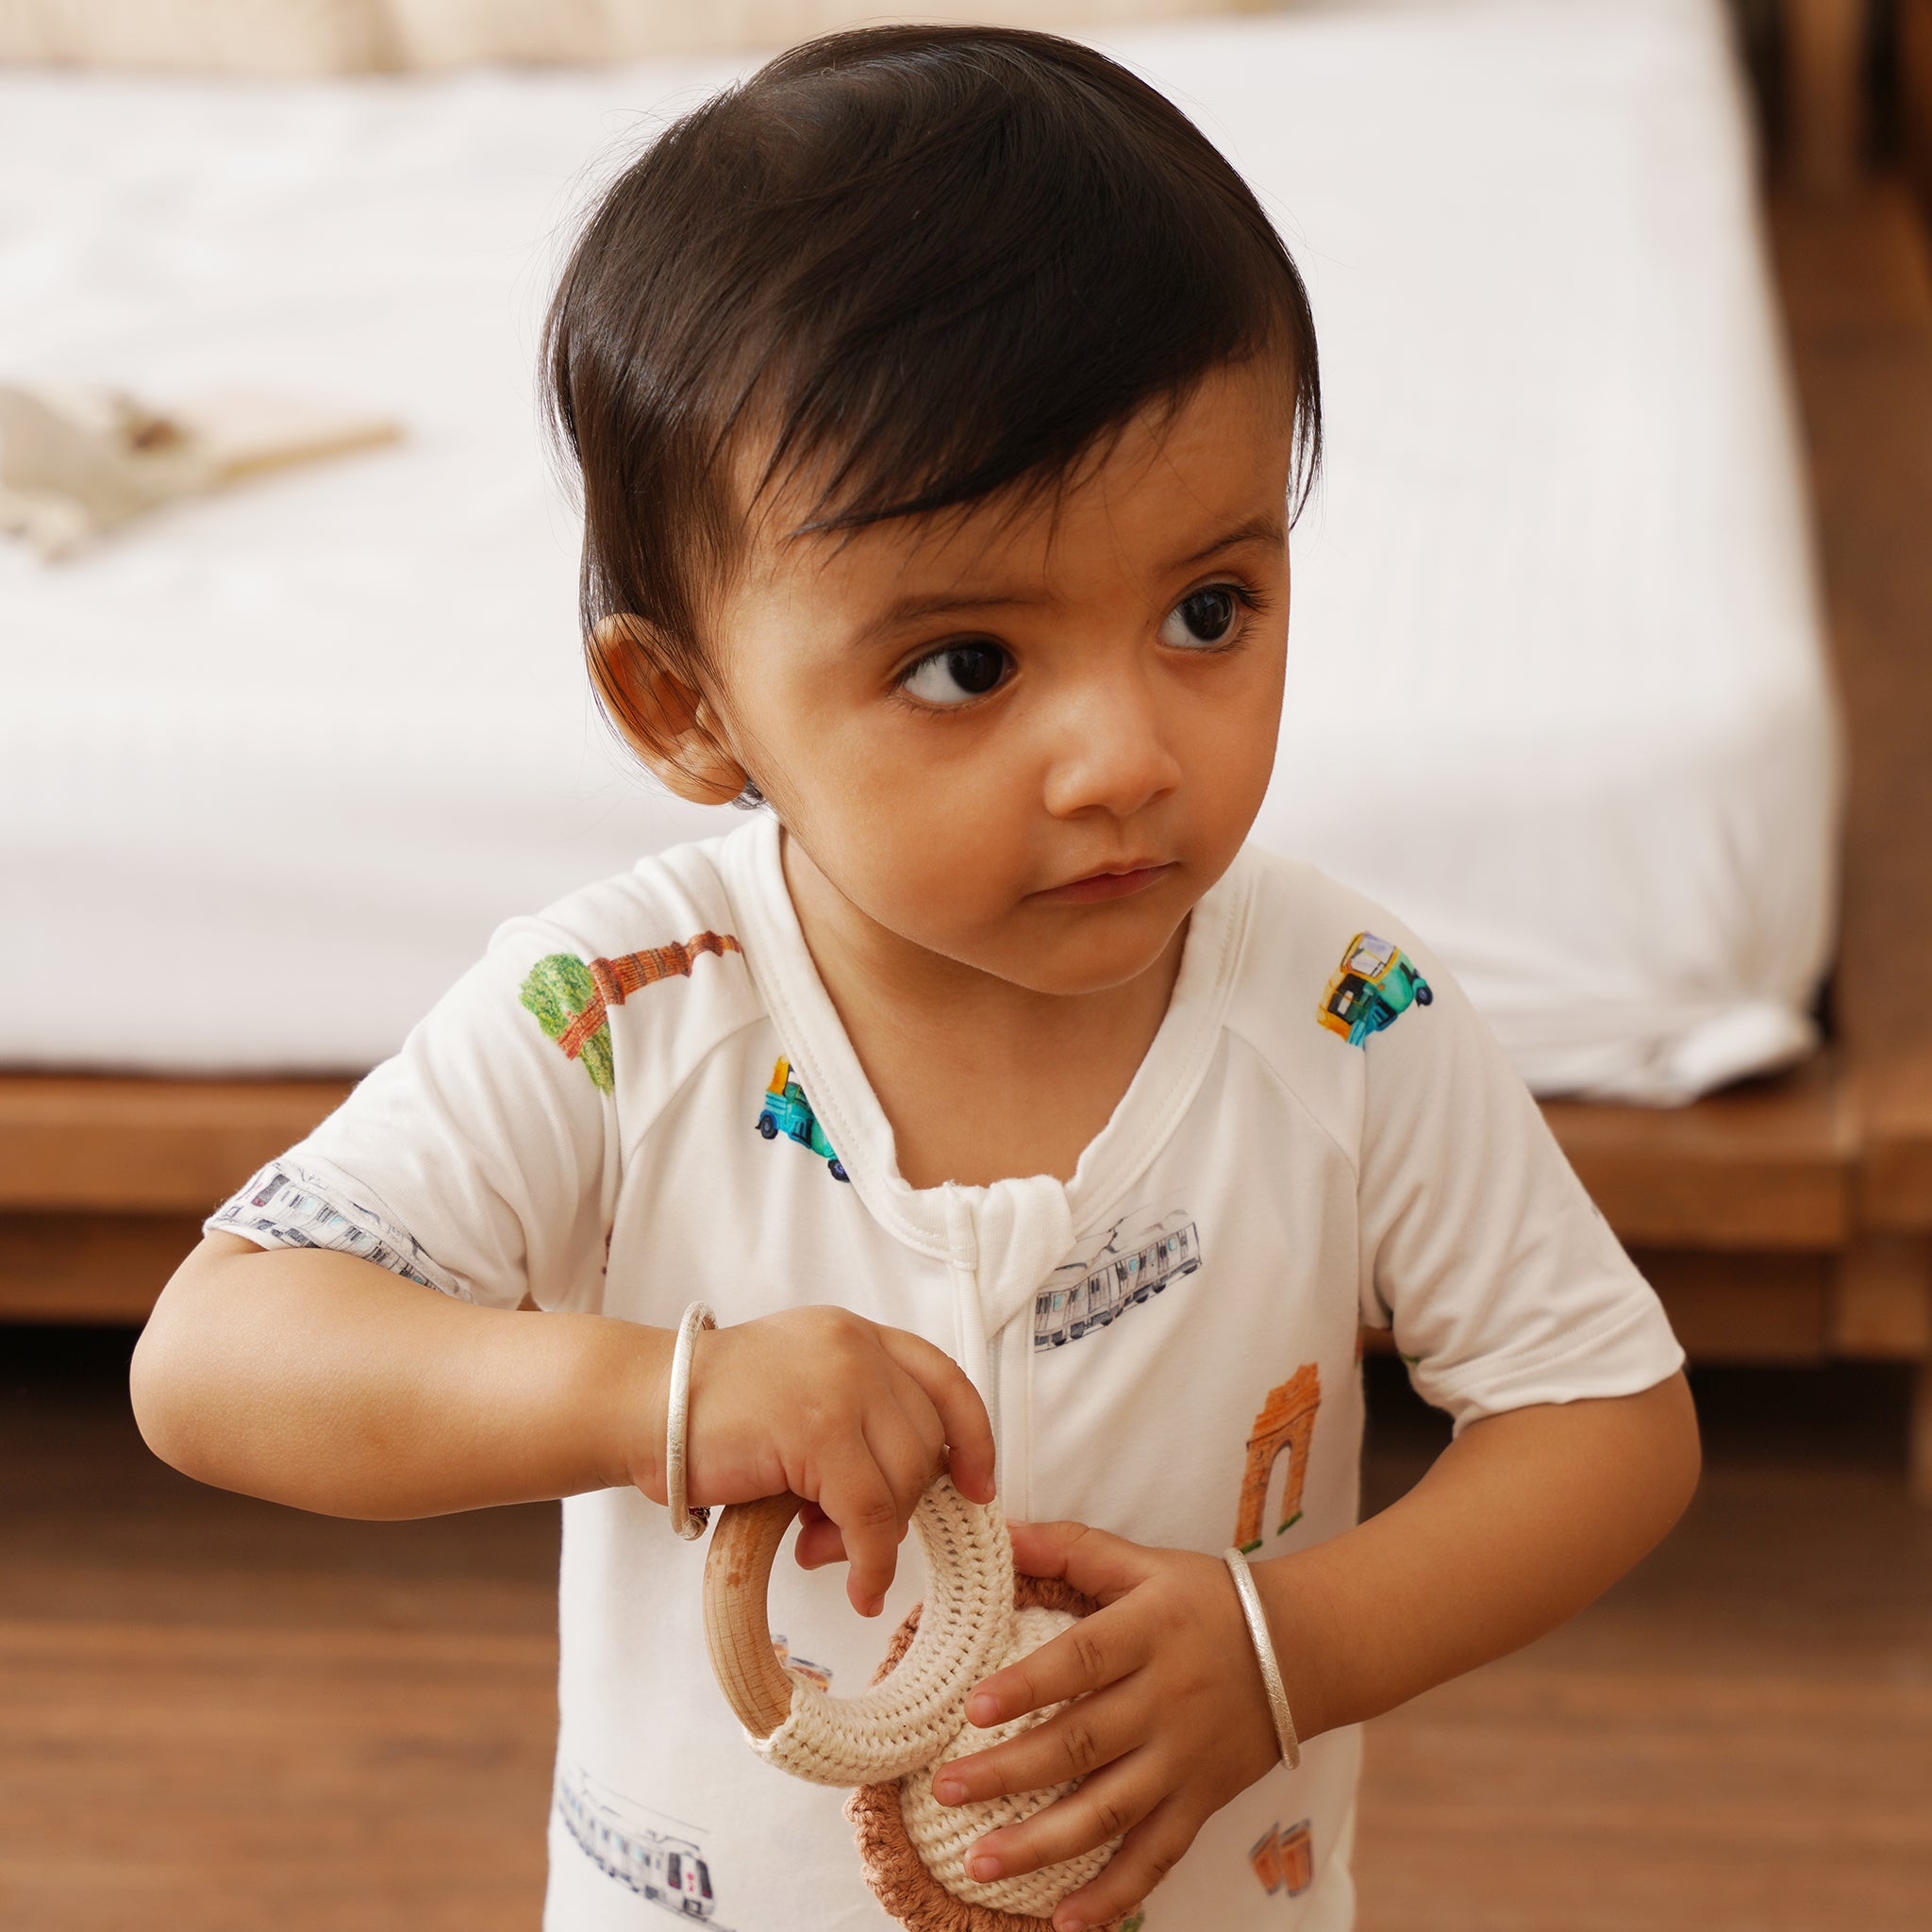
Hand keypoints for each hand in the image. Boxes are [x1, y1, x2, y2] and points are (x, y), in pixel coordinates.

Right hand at [646, 1305, 995, 1618]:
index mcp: (855, 1334)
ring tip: (820, 1549)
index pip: (944, 1378)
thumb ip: (852, 1428)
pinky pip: (872, 1514)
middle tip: (843, 1537)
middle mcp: (857, 1348)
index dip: (972, 1437)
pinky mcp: (818, 1429)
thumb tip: (893, 1511)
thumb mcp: (799, 1395)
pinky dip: (872, 1561)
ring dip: (877, 1535)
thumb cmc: (712, 1415)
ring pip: (905, 1481)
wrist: (641, 1405)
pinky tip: (857, 1586)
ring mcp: (841, 1382)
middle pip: (927, 1440)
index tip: (979, 1486)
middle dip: (902, 1502)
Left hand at [929, 1519, 1282, 1931]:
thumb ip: (1071, 1547)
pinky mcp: (1202, 1802)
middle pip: (1082, 1743)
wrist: (1305, 1649)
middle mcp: (1165, 1701)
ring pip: (1109, 1811)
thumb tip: (999, 1530)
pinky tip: (1065, 1922)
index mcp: (1148, 1633)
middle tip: (947, 1789)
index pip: (1082, 1660)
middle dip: (1009, 1772)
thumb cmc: (1208, 1598)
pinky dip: (1115, 1896)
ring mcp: (1184, 1759)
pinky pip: (1157, 1856)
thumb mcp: (1144, 1561)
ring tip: (979, 1863)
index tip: (974, 1706)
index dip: (1029, 1684)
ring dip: (1042, 1844)